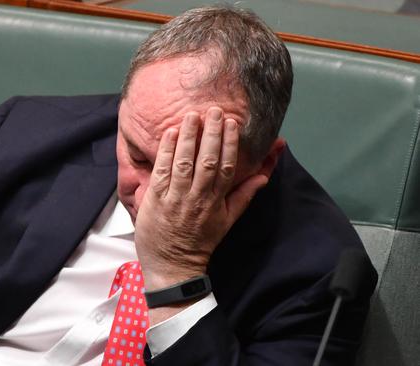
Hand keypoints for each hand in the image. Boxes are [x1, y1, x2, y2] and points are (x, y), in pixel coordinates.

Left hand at [134, 107, 268, 290]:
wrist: (173, 266)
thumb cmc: (200, 242)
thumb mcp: (228, 221)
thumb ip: (245, 195)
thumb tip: (264, 174)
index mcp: (217, 201)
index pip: (227, 167)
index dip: (230, 144)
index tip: (231, 123)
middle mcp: (198, 197)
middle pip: (207, 161)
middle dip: (211, 134)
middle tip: (214, 110)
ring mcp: (176, 198)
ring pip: (184, 163)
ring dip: (188, 137)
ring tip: (191, 115)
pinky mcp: (156, 199)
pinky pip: (162, 171)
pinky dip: (166, 152)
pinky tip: (171, 134)